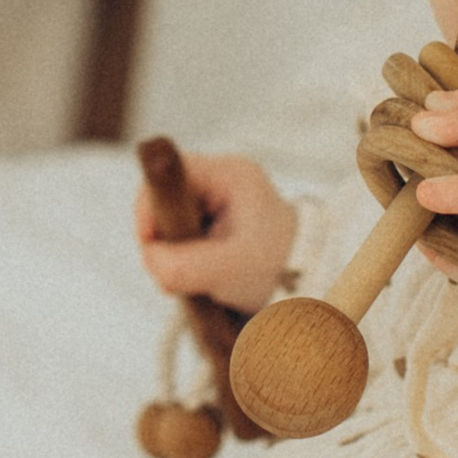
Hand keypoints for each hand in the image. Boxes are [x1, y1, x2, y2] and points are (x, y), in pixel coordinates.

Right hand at [133, 151, 298, 313]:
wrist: (308, 284)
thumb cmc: (279, 269)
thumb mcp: (230, 270)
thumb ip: (184, 265)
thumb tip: (151, 258)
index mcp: (230, 174)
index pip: (167, 174)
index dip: (150, 207)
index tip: (151, 242)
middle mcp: (222, 178)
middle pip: (163, 199)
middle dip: (163, 239)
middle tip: (181, 272)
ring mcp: (217, 198)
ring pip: (168, 220)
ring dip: (173, 253)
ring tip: (199, 277)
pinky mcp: (214, 220)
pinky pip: (180, 235)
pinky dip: (183, 258)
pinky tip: (202, 274)